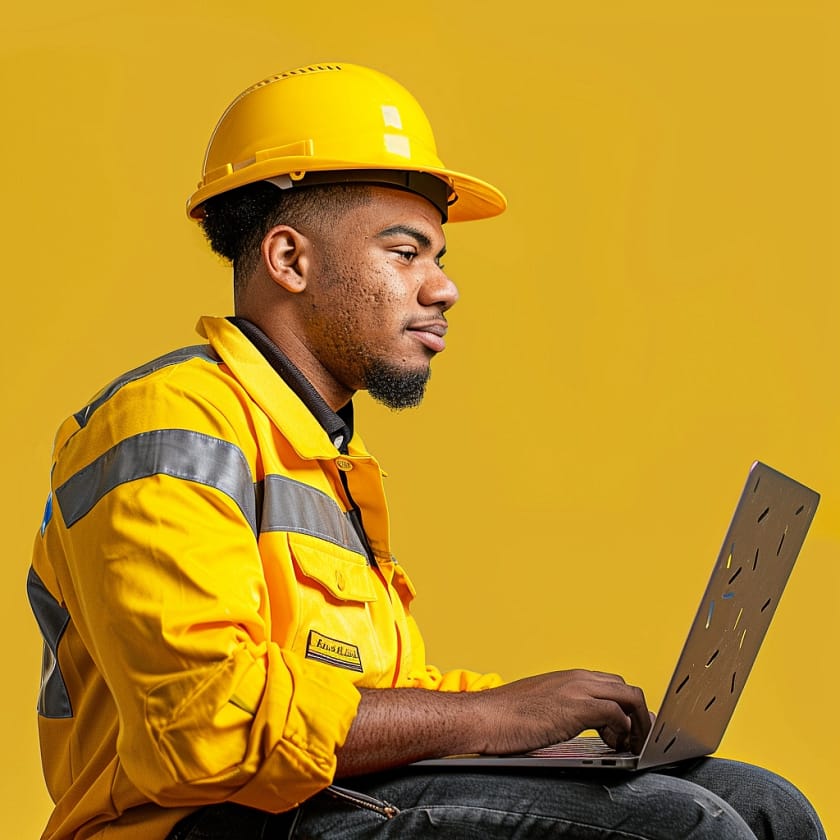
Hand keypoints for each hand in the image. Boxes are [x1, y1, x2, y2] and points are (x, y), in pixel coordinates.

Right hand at [473, 669, 650, 754]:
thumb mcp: (540, 705)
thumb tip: (572, 722)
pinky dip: (623, 732)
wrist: (484, 717)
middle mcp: (578, 678)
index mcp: (568, 677)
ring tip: (628, 746)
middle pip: (627, 688)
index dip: (625, 708)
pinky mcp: (578, 708)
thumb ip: (561, 707)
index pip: (612, 684)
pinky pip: (617, 714)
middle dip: (638, 715)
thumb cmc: (504, 717)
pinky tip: (611, 745)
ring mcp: (579, 690)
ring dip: (637, 724)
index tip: (626, 729)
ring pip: (630, 697)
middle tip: (632, 741)